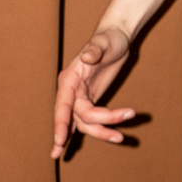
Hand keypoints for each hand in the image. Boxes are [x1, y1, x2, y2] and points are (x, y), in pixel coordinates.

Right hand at [51, 26, 136, 158]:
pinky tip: (105, 142)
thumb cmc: (109, 39)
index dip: (61, 122)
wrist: (116, 39)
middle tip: (114, 137)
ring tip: (121, 137)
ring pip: (86, 123)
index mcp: (69, 79)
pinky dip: (98, 132)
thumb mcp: (103, 42)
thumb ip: (94, 49)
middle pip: (77, 117)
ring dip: (103, 131)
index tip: (59, 140)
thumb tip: (87, 58)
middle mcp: (71, 91)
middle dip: (91, 130)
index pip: (62, 104)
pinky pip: (92, 121)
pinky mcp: (92, 101)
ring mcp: (81, 98)